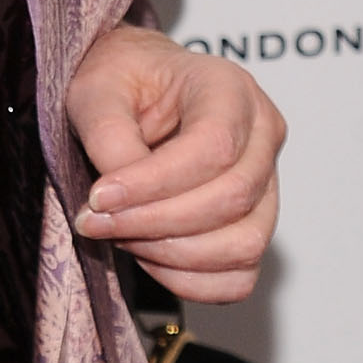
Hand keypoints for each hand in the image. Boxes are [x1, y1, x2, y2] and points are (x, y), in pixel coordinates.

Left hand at [64, 24, 283, 303]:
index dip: (154, 183)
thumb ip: (109, 137)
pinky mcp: (254, 225)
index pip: (214, 147)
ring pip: (245, 244)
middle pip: (233, 198)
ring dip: (173, 255)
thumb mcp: (97, 92)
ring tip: (120, 234)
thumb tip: (116, 198)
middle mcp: (261, 134)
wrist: (132, 88)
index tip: (98, 198)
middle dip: (155, 223)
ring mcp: (267, 184)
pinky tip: (147, 254)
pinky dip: (189, 281)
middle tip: (95, 222)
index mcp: (230, 88)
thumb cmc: (119, 81)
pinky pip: (239, 277)